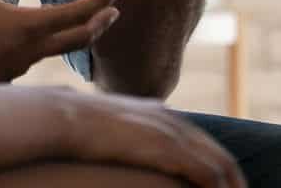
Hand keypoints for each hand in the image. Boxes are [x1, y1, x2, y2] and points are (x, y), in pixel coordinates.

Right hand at [0, 0, 120, 81]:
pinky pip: (42, 57)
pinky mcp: (14, 73)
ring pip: (62, 50)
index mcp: (29, 27)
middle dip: (101, 22)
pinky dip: (54, 45)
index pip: (75, 13)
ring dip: (79, 34)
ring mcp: (26, 64)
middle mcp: (34, 49)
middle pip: (80, 38)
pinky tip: (45, 39)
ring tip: (87, 23)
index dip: (99, 0)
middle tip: (115, 10)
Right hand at [50, 87, 245, 187]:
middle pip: (215, 151)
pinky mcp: (165, 146)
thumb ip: (122, 133)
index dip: (212, 164)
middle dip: (230, 179)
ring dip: (229, 187)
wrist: (61, 115)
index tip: (218, 187)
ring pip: (219, 163)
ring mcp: (168, 129)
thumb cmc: (73, 124)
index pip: (198, 140)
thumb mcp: (105, 126)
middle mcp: (168, 117)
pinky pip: (207, 173)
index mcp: (156, 112)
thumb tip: (113, 143)